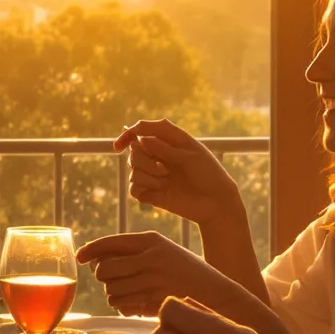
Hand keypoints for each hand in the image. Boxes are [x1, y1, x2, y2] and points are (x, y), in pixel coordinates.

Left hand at [79, 230, 256, 318]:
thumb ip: (133, 251)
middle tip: (114, 280)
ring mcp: (153, 281)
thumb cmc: (187, 272)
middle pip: (104, 269)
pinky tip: (136, 304)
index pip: (109, 243)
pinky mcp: (154, 302)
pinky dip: (123, 307)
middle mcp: (150, 258)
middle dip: (104, 277)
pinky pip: (123, 306)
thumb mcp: (164, 251)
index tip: (80, 258)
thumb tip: (93, 260)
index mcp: (151, 240)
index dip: (89, 250)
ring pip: (111, 290)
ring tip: (129, 293)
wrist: (218, 295)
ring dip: (113, 294)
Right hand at [114, 119, 242, 226]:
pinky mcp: (150, 192)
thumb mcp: (190, 156)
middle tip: (164, 170)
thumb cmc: (208, 175)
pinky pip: (133, 188)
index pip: (141, 130)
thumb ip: (165, 147)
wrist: (215, 203)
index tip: (119, 146)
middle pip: (134, 151)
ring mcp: (153, 174)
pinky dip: (145, 188)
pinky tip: (161, 191)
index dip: (128, 134)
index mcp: (169, 141)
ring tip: (166, 181)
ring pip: (132, 169)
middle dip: (145, 160)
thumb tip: (140, 139)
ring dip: (149, 175)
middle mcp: (158, 155)